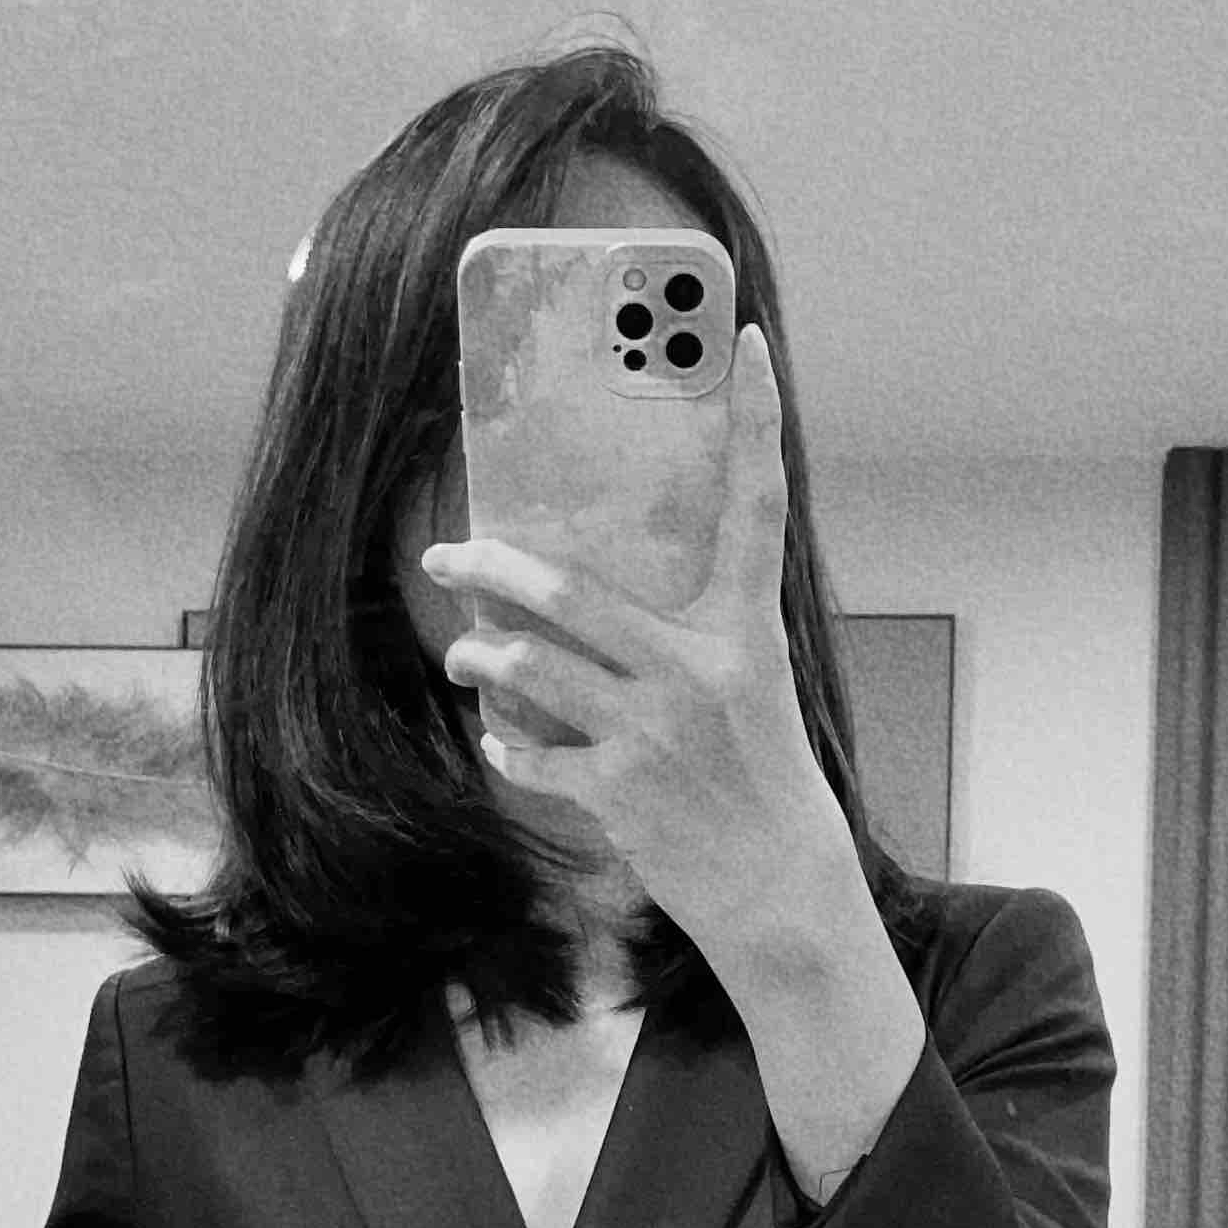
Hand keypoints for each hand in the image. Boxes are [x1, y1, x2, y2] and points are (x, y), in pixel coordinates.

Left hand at [424, 323, 845, 959]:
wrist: (781, 886)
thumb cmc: (764, 780)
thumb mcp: (757, 689)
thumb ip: (701, 633)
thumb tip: (612, 592)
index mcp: (747, 632)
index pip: (757, 507)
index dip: (754, 420)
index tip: (741, 342)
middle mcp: (700, 672)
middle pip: (571, 594)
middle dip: (491, 568)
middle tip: (447, 552)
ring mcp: (654, 734)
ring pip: (529, 670)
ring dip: (478, 655)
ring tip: (461, 649)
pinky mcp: (618, 793)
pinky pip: (529, 753)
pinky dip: (504, 742)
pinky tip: (497, 733)